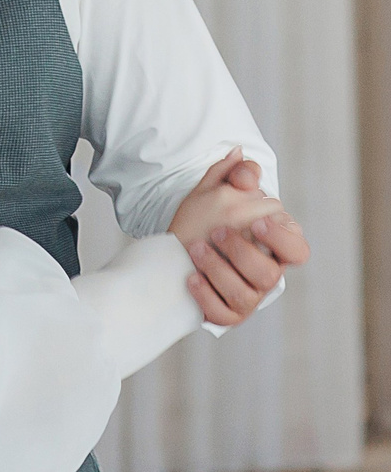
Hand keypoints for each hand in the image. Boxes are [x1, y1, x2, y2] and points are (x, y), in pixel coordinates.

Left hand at [167, 150, 300, 325]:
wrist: (173, 254)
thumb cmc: (204, 224)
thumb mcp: (215, 195)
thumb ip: (231, 177)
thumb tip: (240, 156)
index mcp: (273, 248)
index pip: (298, 250)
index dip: (282, 238)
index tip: (258, 222)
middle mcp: (265, 275)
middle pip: (269, 274)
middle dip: (242, 253)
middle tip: (217, 232)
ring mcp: (248, 297)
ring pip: (247, 294)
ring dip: (219, 269)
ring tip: (197, 249)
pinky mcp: (227, 314)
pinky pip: (223, 313)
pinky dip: (207, 296)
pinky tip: (191, 278)